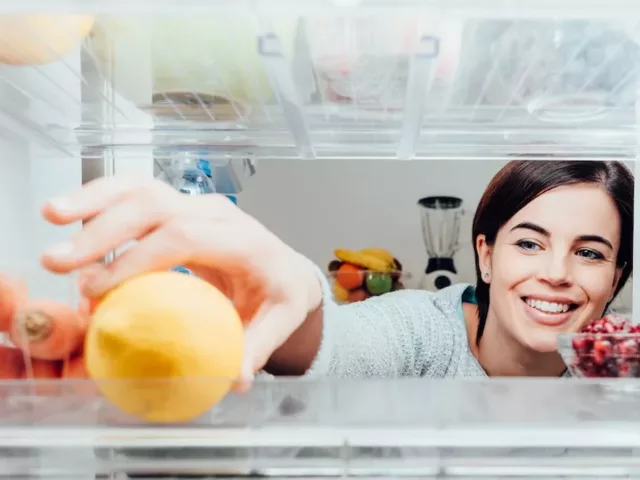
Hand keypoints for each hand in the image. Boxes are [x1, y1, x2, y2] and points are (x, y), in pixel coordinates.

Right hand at [40, 176, 322, 389]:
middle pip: (156, 207)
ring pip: (142, 188)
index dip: (138, 259)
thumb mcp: (281, 320)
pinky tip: (70, 212)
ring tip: (52, 215)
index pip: (185, 237)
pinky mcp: (180, 206)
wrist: (285, 267)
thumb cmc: (280, 294)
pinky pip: (137, 193)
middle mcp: (218, 214)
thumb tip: (235, 379)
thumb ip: (258, 346)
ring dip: (94, 200)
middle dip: (103, 230)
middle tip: (59, 262)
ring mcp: (197, 205)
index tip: (98, 289)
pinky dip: (102, 198)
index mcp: (244, 240)